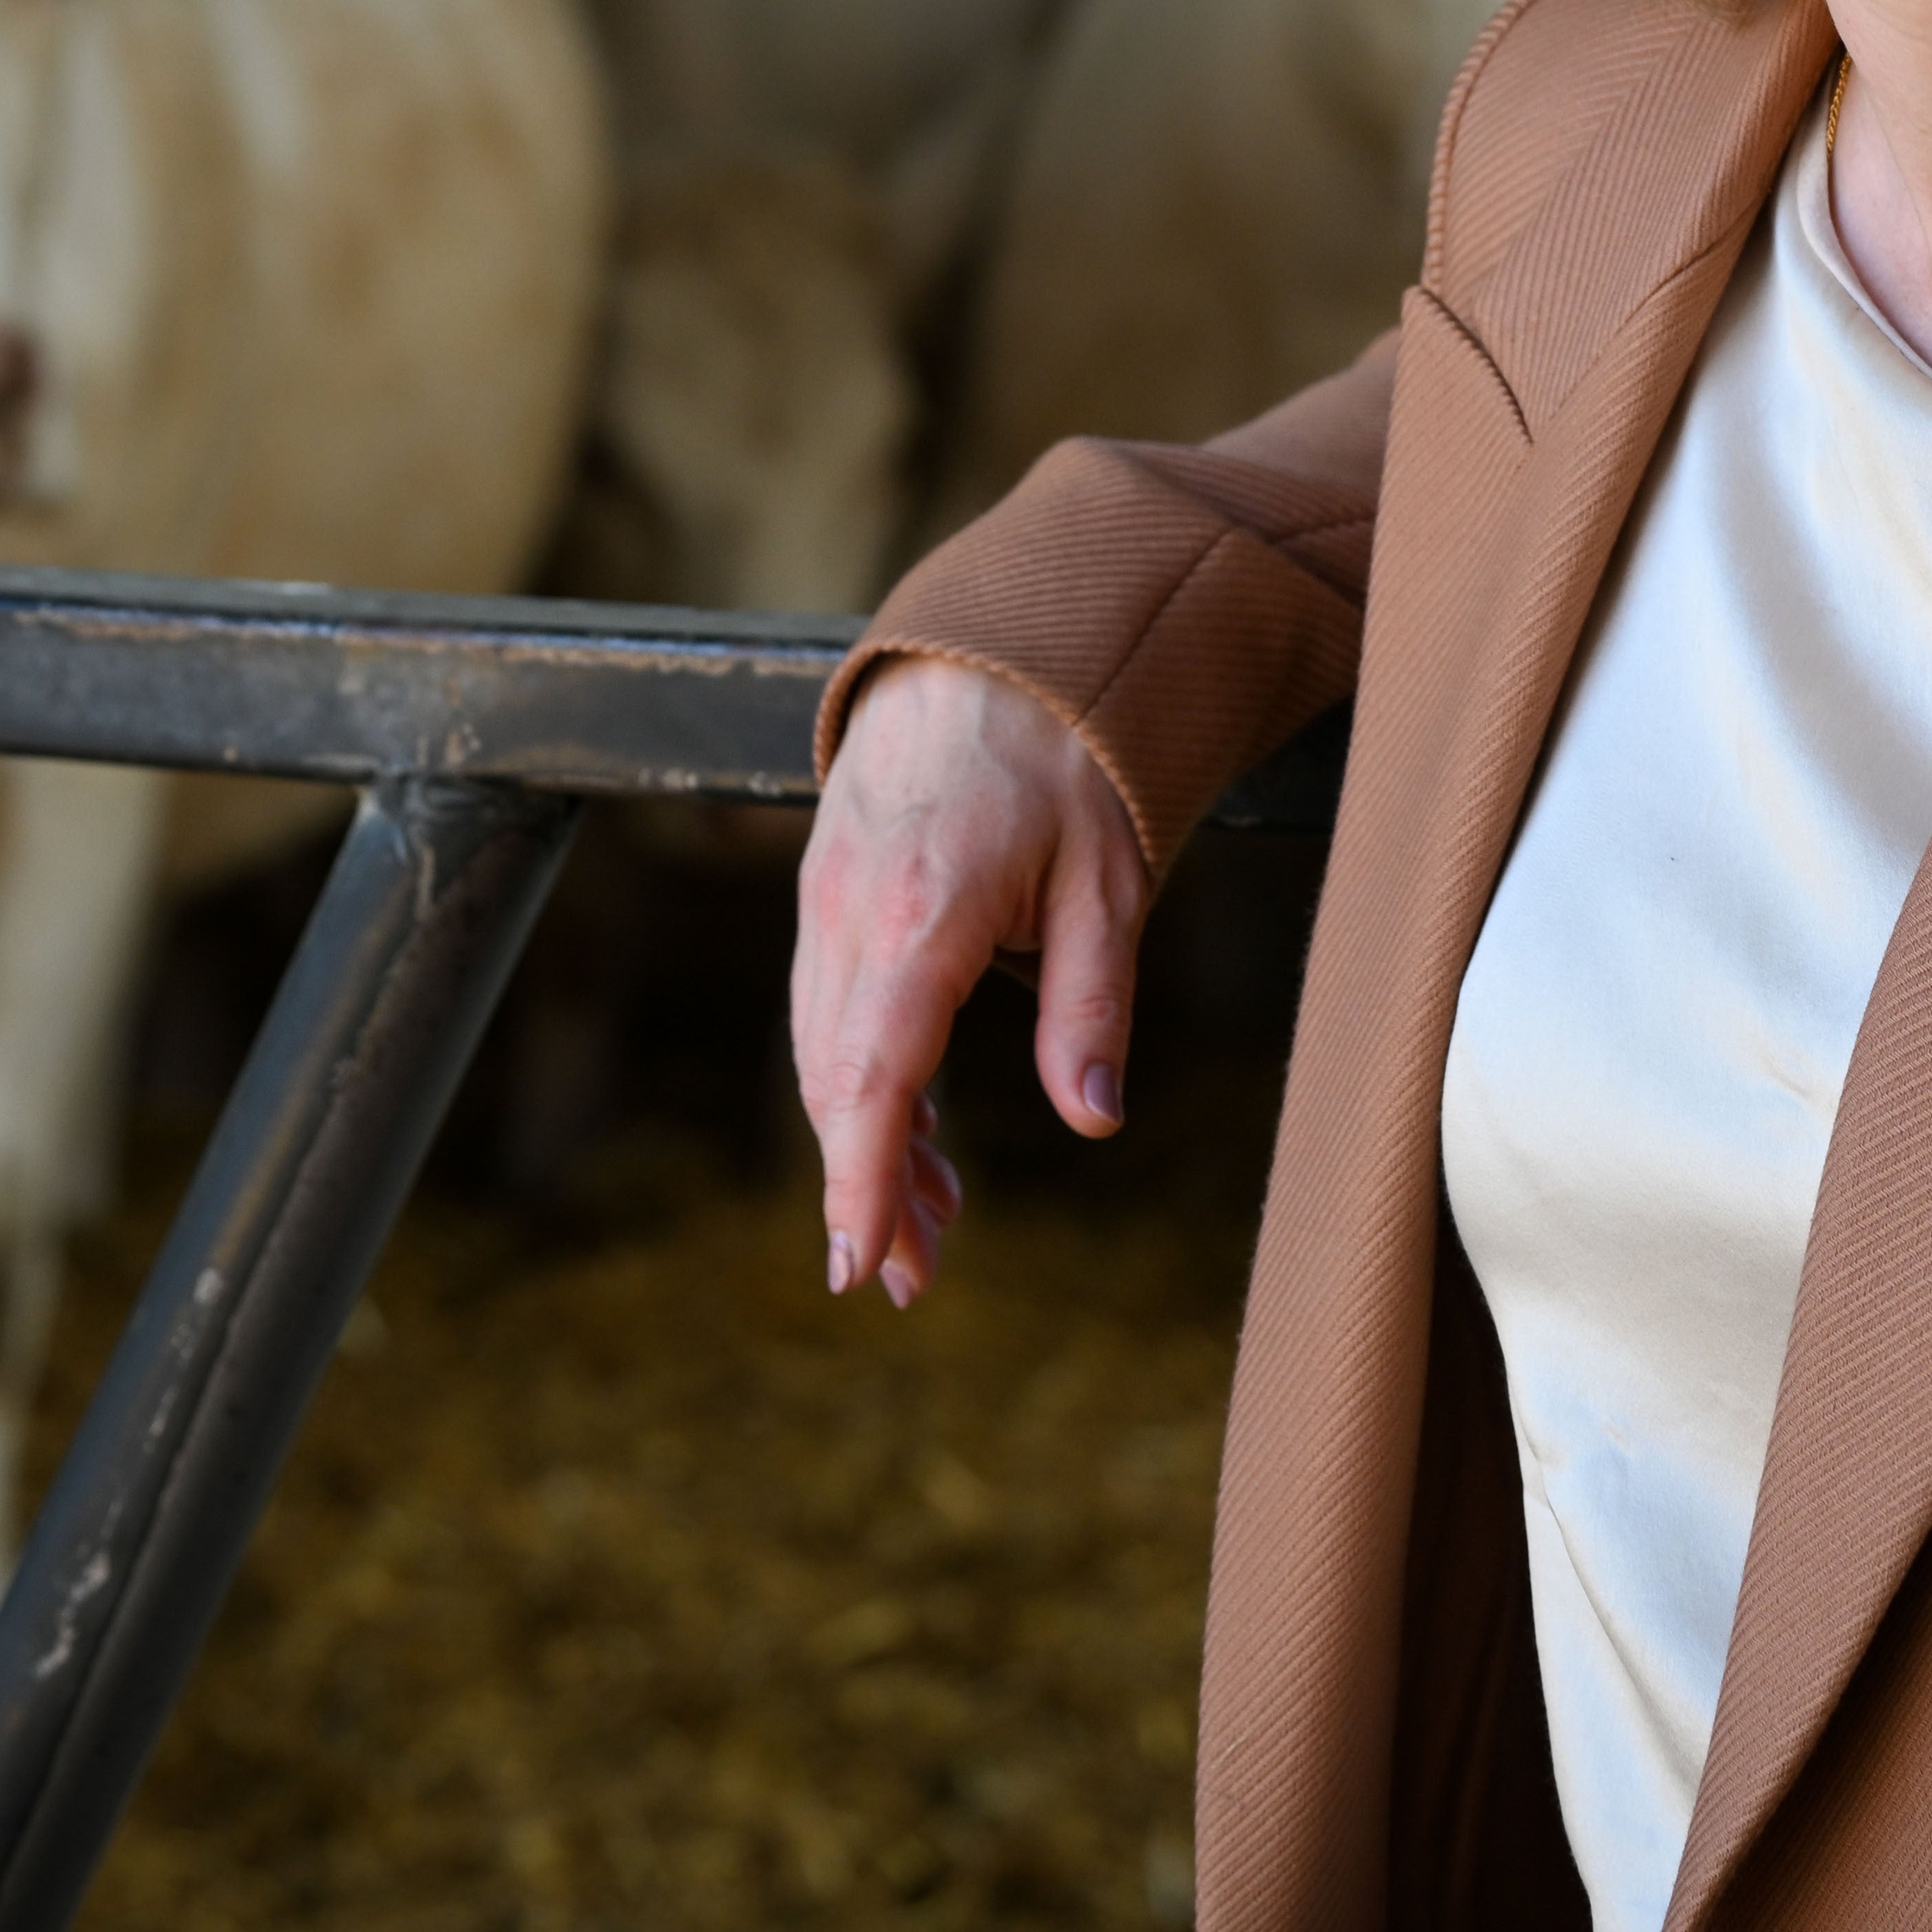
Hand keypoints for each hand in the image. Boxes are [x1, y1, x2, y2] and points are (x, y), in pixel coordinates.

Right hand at [790, 657, 1147, 1305]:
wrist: (983, 652)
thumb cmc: (1062, 759)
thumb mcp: (1106, 880)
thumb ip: (1092, 1000)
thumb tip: (1094, 1115)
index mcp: (922, 914)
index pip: (876, 1074)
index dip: (863, 1178)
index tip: (861, 1262)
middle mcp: (852, 914)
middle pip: (839, 1082)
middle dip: (867, 1187)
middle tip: (912, 1280)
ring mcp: (827, 903)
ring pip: (825, 1054)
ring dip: (865, 1143)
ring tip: (928, 1223)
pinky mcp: (827, 898)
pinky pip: (829, 1012)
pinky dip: (861, 1083)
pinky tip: (914, 1130)